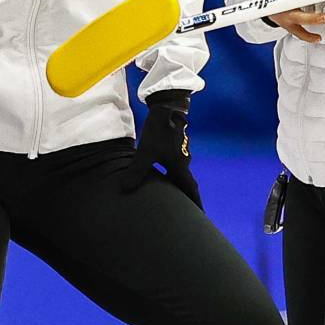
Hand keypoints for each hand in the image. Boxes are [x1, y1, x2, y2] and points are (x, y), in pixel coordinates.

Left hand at [122, 90, 200, 207]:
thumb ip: (136, 170)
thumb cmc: (159, 128)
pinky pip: (176, 166)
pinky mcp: (175, 146)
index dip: (195, 204)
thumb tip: (124, 188)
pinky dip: (174, 175)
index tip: (200, 217)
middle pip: (187, 184)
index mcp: (179, 166)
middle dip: (189, 198)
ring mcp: (181, 153)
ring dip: (180, 186)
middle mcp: (184, 162)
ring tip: (175, 196)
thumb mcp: (145, 151)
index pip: (190, 190)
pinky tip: (165, 174)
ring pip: (181, 174)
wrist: (168, 106)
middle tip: (190, 212)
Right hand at [262, 0, 324, 42]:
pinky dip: (309, 36)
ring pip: (297, 18)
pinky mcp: (287, 25)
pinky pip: (298, 33)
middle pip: (293, 1)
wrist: (266, 4)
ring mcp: (284, 15)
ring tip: (324, 18)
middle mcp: (281, 1)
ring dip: (311, 19)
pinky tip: (318, 37)